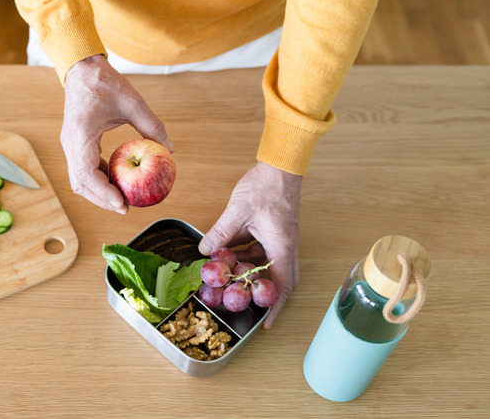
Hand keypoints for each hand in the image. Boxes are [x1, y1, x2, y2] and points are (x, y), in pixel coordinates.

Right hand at [61, 55, 174, 213]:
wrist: (82, 69)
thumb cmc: (105, 82)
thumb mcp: (133, 102)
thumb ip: (152, 126)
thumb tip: (170, 150)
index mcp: (81, 134)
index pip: (86, 174)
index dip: (103, 193)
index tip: (122, 203)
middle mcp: (71, 143)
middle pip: (80, 183)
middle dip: (101, 199)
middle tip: (126, 208)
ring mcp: (70, 145)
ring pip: (79, 179)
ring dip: (99, 192)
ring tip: (122, 199)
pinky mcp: (75, 144)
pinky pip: (83, 169)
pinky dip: (98, 179)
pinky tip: (117, 181)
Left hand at [198, 162, 301, 328]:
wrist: (279, 166)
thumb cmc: (266, 187)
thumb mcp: (237, 212)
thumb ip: (220, 234)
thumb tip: (204, 252)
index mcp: (281, 246)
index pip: (280, 286)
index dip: (274, 307)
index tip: (265, 323)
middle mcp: (285, 247)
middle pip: (278, 280)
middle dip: (263, 294)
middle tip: (246, 306)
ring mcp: (279, 239)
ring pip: (266, 265)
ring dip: (249, 273)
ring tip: (228, 281)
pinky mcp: (272, 232)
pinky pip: (260, 251)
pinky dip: (246, 257)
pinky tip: (227, 255)